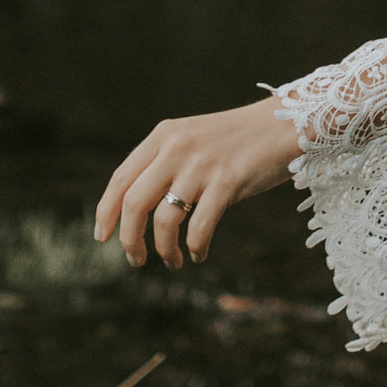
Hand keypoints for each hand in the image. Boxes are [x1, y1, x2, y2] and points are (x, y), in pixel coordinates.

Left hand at [95, 98, 301, 268]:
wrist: (284, 124)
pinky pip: (199, 227)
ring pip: (164, 220)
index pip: (120, 179)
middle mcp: (176, 148)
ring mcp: (201, 165)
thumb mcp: (191, 139)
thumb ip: (164, 163)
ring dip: (164, 250)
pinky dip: (195, 247)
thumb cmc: (236, 140)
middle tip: (136, 259)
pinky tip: (198, 253)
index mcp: (163, 136)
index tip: (102, 237)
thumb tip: (136, 207)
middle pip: (134, 203)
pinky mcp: (226, 181)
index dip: (106, 212)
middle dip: (129, 239)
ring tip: (173, 261)